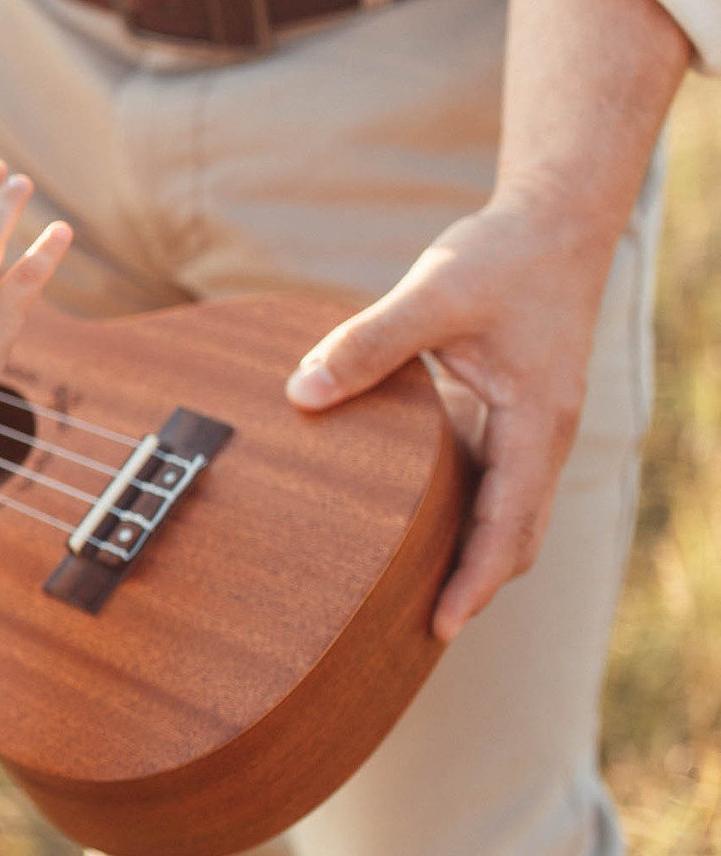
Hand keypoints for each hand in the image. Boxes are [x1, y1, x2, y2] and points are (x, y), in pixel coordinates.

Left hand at [284, 201, 611, 641]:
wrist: (553, 222)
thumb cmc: (499, 257)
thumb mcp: (431, 295)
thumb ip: (366, 344)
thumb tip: (302, 391)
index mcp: (538, 419)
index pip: (511, 522)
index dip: (476, 579)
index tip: (440, 627)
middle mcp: (542, 434)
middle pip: (514, 533)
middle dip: (473, 584)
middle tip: (414, 634)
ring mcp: (528, 427)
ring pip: (502, 511)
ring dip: (466, 553)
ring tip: (407, 598)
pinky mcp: (507, 412)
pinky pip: (486, 479)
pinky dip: (458, 512)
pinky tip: (411, 526)